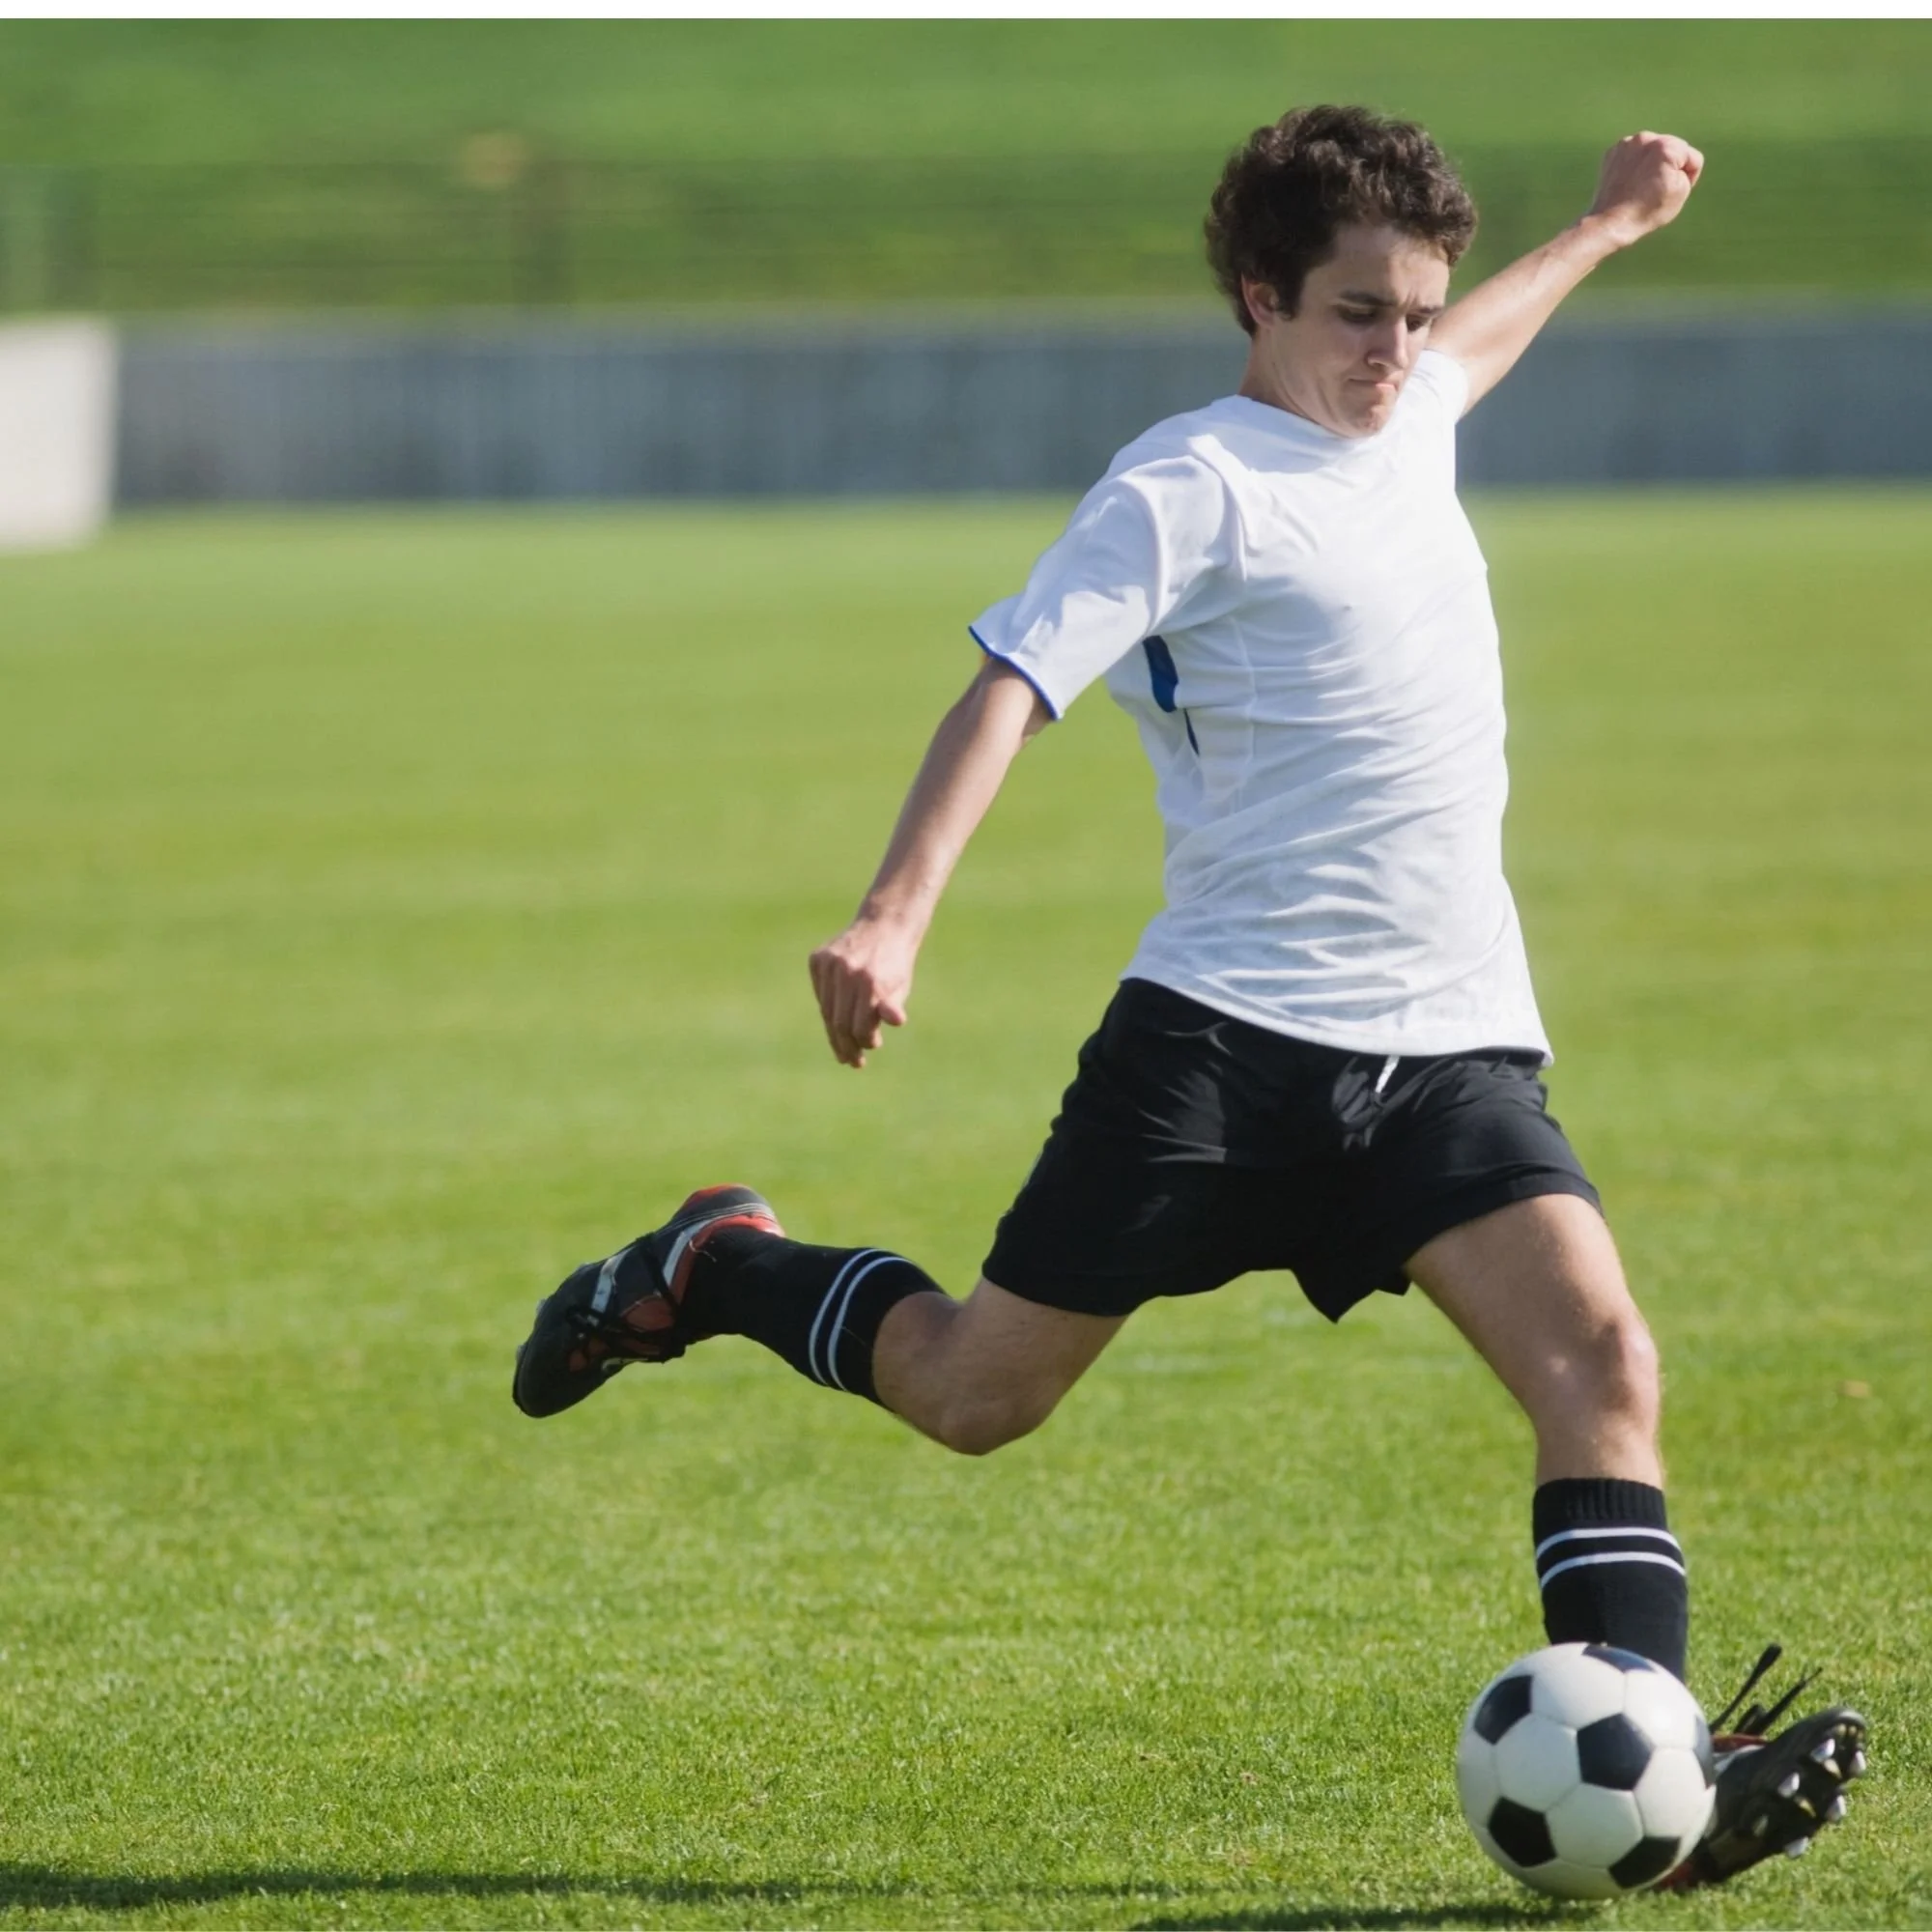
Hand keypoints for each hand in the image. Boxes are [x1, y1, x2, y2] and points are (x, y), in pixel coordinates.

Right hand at [809, 916, 916, 1067]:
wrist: (885, 926)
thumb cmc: (895, 965)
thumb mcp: (900, 986)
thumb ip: (892, 1006)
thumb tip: (898, 1020)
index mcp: (872, 982)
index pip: (859, 1027)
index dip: (863, 1043)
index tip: (867, 1052)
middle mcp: (848, 971)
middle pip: (838, 1021)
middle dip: (845, 1045)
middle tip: (851, 1060)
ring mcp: (829, 963)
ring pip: (826, 1009)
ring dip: (834, 1031)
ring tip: (843, 1048)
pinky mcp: (818, 958)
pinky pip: (820, 993)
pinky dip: (827, 1006)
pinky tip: (836, 1018)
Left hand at [1586, 131, 1703, 248]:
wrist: (1610, 222)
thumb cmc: (1647, 210)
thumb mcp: (1681, 191)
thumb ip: (1687, 168)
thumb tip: (1675, 160)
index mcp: (1667, 146)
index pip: (1692, 158)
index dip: (1689, 178)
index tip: (1671, 193)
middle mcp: (1646, 138)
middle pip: (1673, 150)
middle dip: (1670, 167)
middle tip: (1655, 189)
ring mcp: (1627, 143)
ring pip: (1653, 150)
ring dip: (1653, 164)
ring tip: (1642, 186)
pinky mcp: (1613, 152)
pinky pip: (1634, 155)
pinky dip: (1635, 165)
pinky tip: (1630, 182)